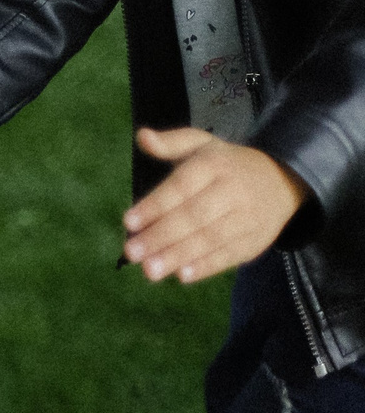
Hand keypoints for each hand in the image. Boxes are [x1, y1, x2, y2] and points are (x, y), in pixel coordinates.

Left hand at [123, 126, 308, 283]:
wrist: (284, 180)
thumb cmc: (227, 165)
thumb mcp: (203, 145)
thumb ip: (172, 143)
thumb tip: (143, 136)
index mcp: (216, 164)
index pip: (182, 186)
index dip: (155, 205)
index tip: (128, 222)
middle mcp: (233, 190)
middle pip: (195, 216)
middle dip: (162, 236)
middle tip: (131, 253)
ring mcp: (247, 217)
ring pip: (211, 238)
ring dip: (179, 256)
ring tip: (149, 270)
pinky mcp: (255, 240)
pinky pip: (230, 255)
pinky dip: (207, 266)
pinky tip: (182, 276)